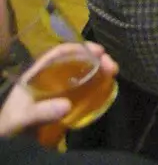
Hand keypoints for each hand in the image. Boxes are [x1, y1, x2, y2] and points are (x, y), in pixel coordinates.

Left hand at [0, 44, 119, 137]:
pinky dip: (96, 86)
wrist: (9, 143)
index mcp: (37, 75)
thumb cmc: (11, 125)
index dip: (78, 48)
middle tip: (111, 65)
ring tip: (113, 73)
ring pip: (82, 74)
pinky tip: (106, 87)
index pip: (58, 54)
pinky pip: (84, 90)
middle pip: (75, 62)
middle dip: (95, 60)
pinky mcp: (65, 104)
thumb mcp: (23, 117)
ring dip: (99, 71)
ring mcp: (59, 91)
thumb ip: (41, 112)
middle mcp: (50, 79)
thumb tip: (67, 105)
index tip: (97, 51)